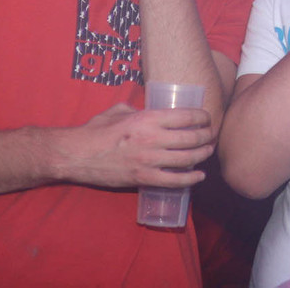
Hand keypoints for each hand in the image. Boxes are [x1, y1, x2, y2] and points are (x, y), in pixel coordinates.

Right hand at [56, 103, 214, 188]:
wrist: (78, 155)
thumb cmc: (96, 130)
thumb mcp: (120, 111)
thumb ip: (139, 109)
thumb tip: (152, 111)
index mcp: (147, 118)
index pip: (186, 116)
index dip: (202, 117)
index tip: (207, 118)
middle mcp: (152, 138)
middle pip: (191, 137)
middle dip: (207, 136)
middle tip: (211, 135)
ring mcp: (149, 160)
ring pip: (187, 159)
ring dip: (202, 155)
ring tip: (208, 152)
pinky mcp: (144, 178)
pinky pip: (174, 180)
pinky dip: (191, 179)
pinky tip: (199, 175)